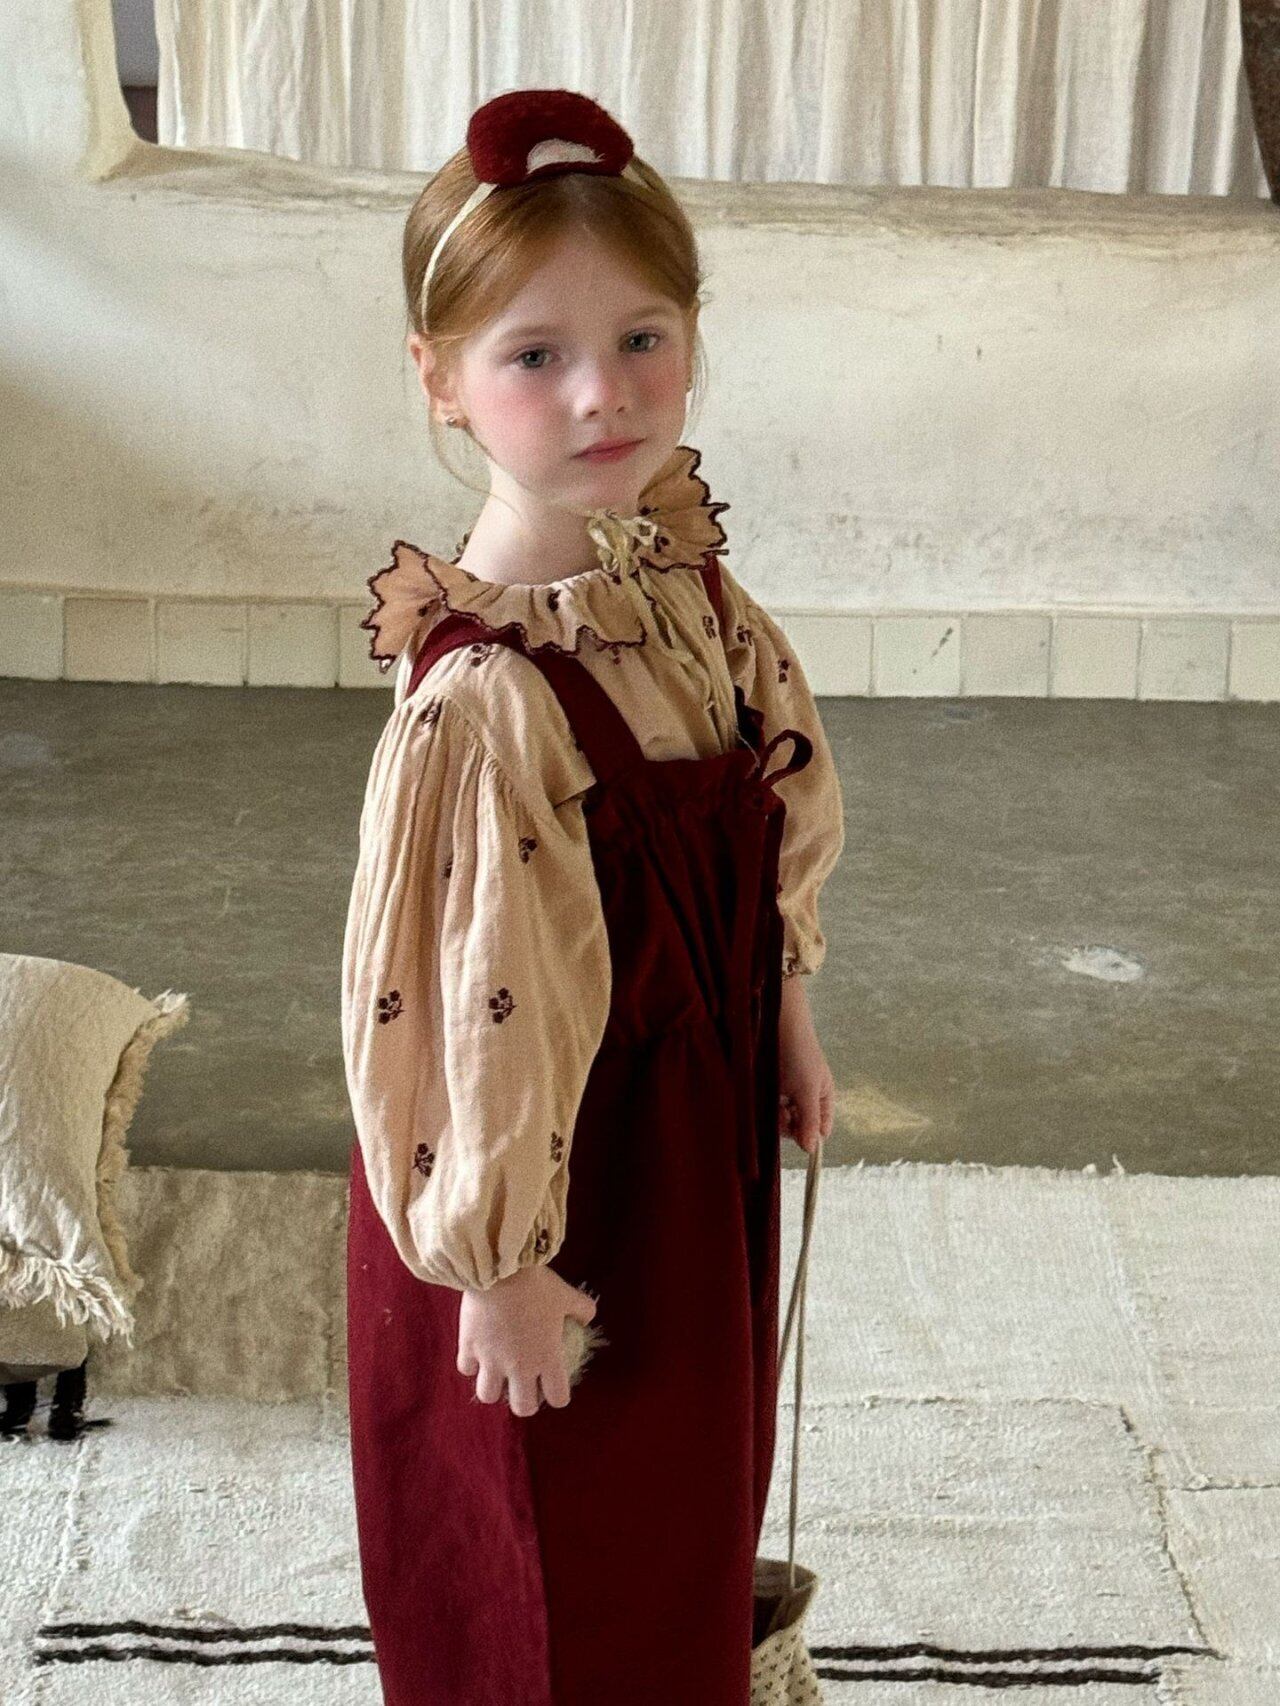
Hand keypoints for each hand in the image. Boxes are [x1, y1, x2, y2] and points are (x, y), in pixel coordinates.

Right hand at [458, 1262, 597, 1416]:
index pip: (558, 1398)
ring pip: (488, 1395)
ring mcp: (491, 1361)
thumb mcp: (567, 1294)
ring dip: (494, 1387)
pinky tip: (477, 1352)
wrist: (499, 1268)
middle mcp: (519, 1367)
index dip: (558, 1395)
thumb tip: (588, 1318)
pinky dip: (471, 1364)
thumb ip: (582, 1309)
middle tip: (524, 1387)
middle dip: (525, 1402)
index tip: (554, 1386)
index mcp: (547, 1358)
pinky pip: (466, 1369)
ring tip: (497, 1373)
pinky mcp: (469, 1349)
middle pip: (522, 1407)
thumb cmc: (536, 1283)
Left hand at [777, 974, 834, 1154]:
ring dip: (775, 1115)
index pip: (820, 1130)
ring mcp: (786, 1093)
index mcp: (822, 1098)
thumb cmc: (799, 1053)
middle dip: (788, 1124)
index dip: (809, 1136)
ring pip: (780, 1119)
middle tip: (781, 1112)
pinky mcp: (768, 1089)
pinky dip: (765, 1106)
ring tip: (773, 1099)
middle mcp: (805, 1098)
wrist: (775, 1022)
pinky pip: (766, 1108)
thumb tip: (812, 1150)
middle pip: (797, 1128)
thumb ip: (810, 1120)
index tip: (797, 1133)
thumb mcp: (807, 1089)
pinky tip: (764, 1096)